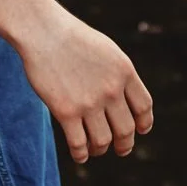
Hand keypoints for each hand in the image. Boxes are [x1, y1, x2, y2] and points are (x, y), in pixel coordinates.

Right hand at [19, 9, 152, 165]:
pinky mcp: (66, 111)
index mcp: (124, 71)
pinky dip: (81, 155)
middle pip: (126, 130)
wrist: (42, 30)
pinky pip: (79, 145)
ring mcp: (89, 101)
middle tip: (120, 148)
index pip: (144, 107)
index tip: (138, 130)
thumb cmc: (72, 39)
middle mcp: (111, 88)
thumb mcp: (106, 51)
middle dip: (124, 144)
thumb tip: (128, 105)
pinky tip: (79, 155)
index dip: (143, 124)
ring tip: (96, 149)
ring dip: (101, 149)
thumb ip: (119, 76)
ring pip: (103, 141)